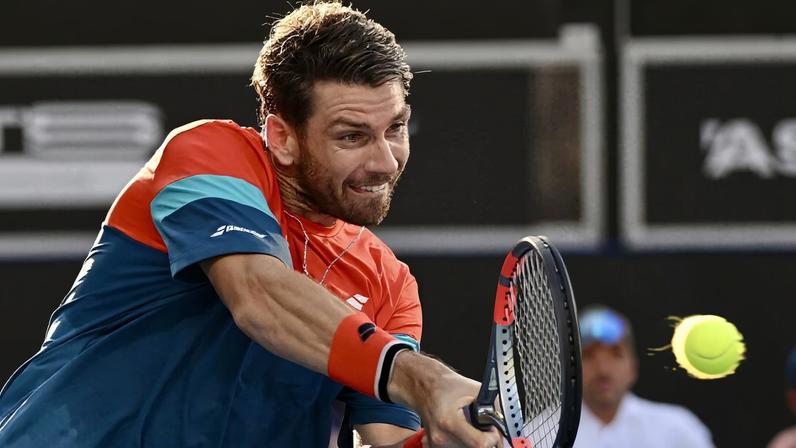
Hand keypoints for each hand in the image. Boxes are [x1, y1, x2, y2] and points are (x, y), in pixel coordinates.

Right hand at [387, 351, 502, 447]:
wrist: (422, 385)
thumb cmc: (444, 385)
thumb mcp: (473, 389)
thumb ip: (493, 405)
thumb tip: (506, 420)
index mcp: (448, 422)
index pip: (479, 444)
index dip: (492, 438)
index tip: (494, 430)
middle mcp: (440, 437)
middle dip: (484, 440)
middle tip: (485, 428)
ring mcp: (436, 444)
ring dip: (474, 441)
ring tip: (471, 426)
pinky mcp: (435, 446)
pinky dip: (464, 442)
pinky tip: (462, 430)